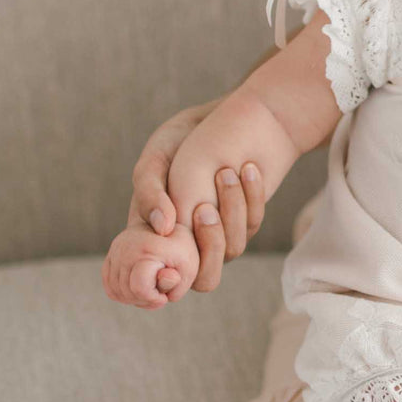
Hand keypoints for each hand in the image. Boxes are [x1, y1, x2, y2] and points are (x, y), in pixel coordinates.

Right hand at [102, 219, 200, 308]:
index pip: (140, 288)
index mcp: (148, 248)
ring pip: (115, 291)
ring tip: (152, 291)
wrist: (170, 227)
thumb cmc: (182, 252)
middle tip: (160, 294)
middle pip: (127, 292)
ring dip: (134, 298)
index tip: (165, 295)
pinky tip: (140, 289)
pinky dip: (123, 293)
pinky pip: (109, 286)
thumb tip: (163, 285)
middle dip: (145, 300)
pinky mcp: (110, 255)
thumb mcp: (189, 267)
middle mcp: (126, 247)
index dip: (154, 298)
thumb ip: (178, 282)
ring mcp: (116, 250)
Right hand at [129, 101, 264, 294]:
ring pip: (232, 249)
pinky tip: (249, 169)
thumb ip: (150, 190)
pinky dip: (252, 198)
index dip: (171, 275)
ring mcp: (219, 236)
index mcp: (156, 234)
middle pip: (206, 278)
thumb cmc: (178, 141)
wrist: (218, 123)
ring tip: (225, 171)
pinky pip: (252, 225)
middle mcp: (189, 242)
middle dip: (210, 244)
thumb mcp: (156, 159)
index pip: (163, 275)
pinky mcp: (244, 222)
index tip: (178, 237)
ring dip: (232, 211)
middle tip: (205, 207)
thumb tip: (163, 227)